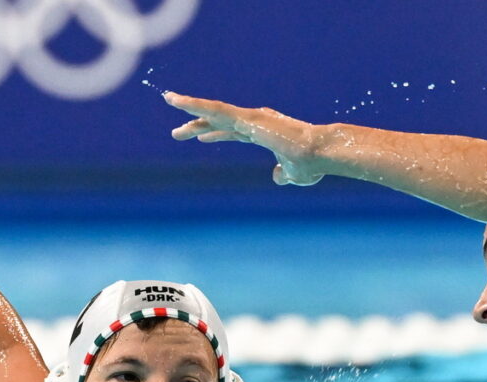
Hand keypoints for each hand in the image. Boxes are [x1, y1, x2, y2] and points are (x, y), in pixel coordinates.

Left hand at [164, 92, 325, 186]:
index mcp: (263, 133)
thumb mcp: (295, 175)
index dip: (215, 134)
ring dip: (190, 106)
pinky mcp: (246, 117)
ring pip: (213, 110)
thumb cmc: (311, 165)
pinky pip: (214, 108)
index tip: (199, 138)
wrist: (318, 154)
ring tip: (168, 99)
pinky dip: (195, 103)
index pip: (233, 132)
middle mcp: (255, 122)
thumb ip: (284, 175)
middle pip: (219, 121)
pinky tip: (177, 101)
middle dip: (197, 125)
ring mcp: (250, 118)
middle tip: (176, 132)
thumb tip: (277, 177)